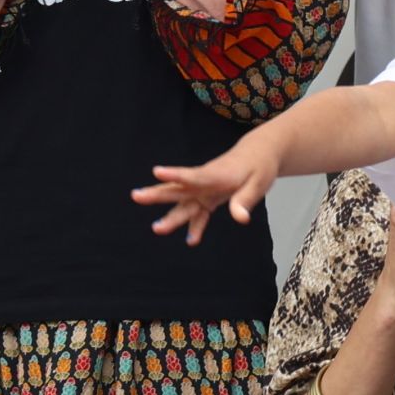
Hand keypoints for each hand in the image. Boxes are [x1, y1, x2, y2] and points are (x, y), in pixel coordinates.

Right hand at [133, 133, 281, 244]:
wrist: (258, 154)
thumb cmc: (259, 166)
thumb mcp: (259, 183)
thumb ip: (246, 200)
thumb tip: (240, 219)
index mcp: (216, 174)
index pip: (194, 175)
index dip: (175, 174)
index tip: (156, 172)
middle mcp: (205, 182)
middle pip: (178, 189)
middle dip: (157, 194)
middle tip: (136, 196)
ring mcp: (204, 190)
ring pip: (182, 203)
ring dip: (170, 216)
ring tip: (156, 229)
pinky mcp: (208, 197)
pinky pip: (199, 214)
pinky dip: (195, 227)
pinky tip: (191, 241)